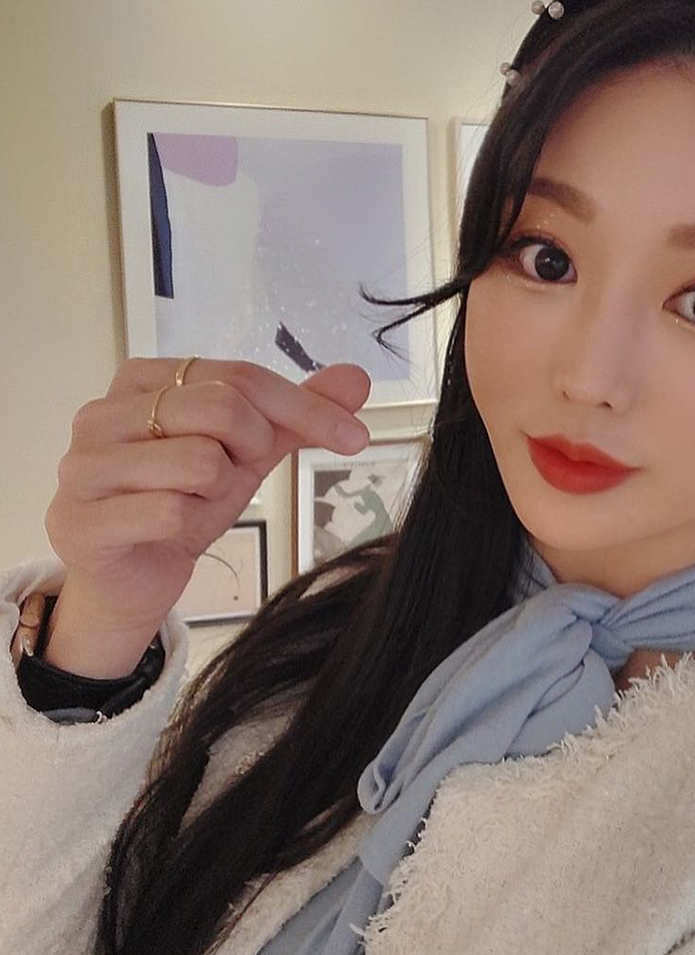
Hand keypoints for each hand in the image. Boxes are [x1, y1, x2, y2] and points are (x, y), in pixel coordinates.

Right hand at [44, 357, 371, 637]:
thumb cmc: (183, 503)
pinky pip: (168, 512)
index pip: (240, 376)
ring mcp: (82, 466)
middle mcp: (102, 412)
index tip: (355, 437)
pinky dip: (188, 524)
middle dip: (252, 449)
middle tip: (234, 474)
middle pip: (221, 407)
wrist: (133, 578)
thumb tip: (357, 378)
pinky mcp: (78, 520)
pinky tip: (169, 530)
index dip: (306, 407)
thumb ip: (295, 415)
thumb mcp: (247, 454)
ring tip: (192, 501)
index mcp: (141, 380)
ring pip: (199, 460)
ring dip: (216, 491)